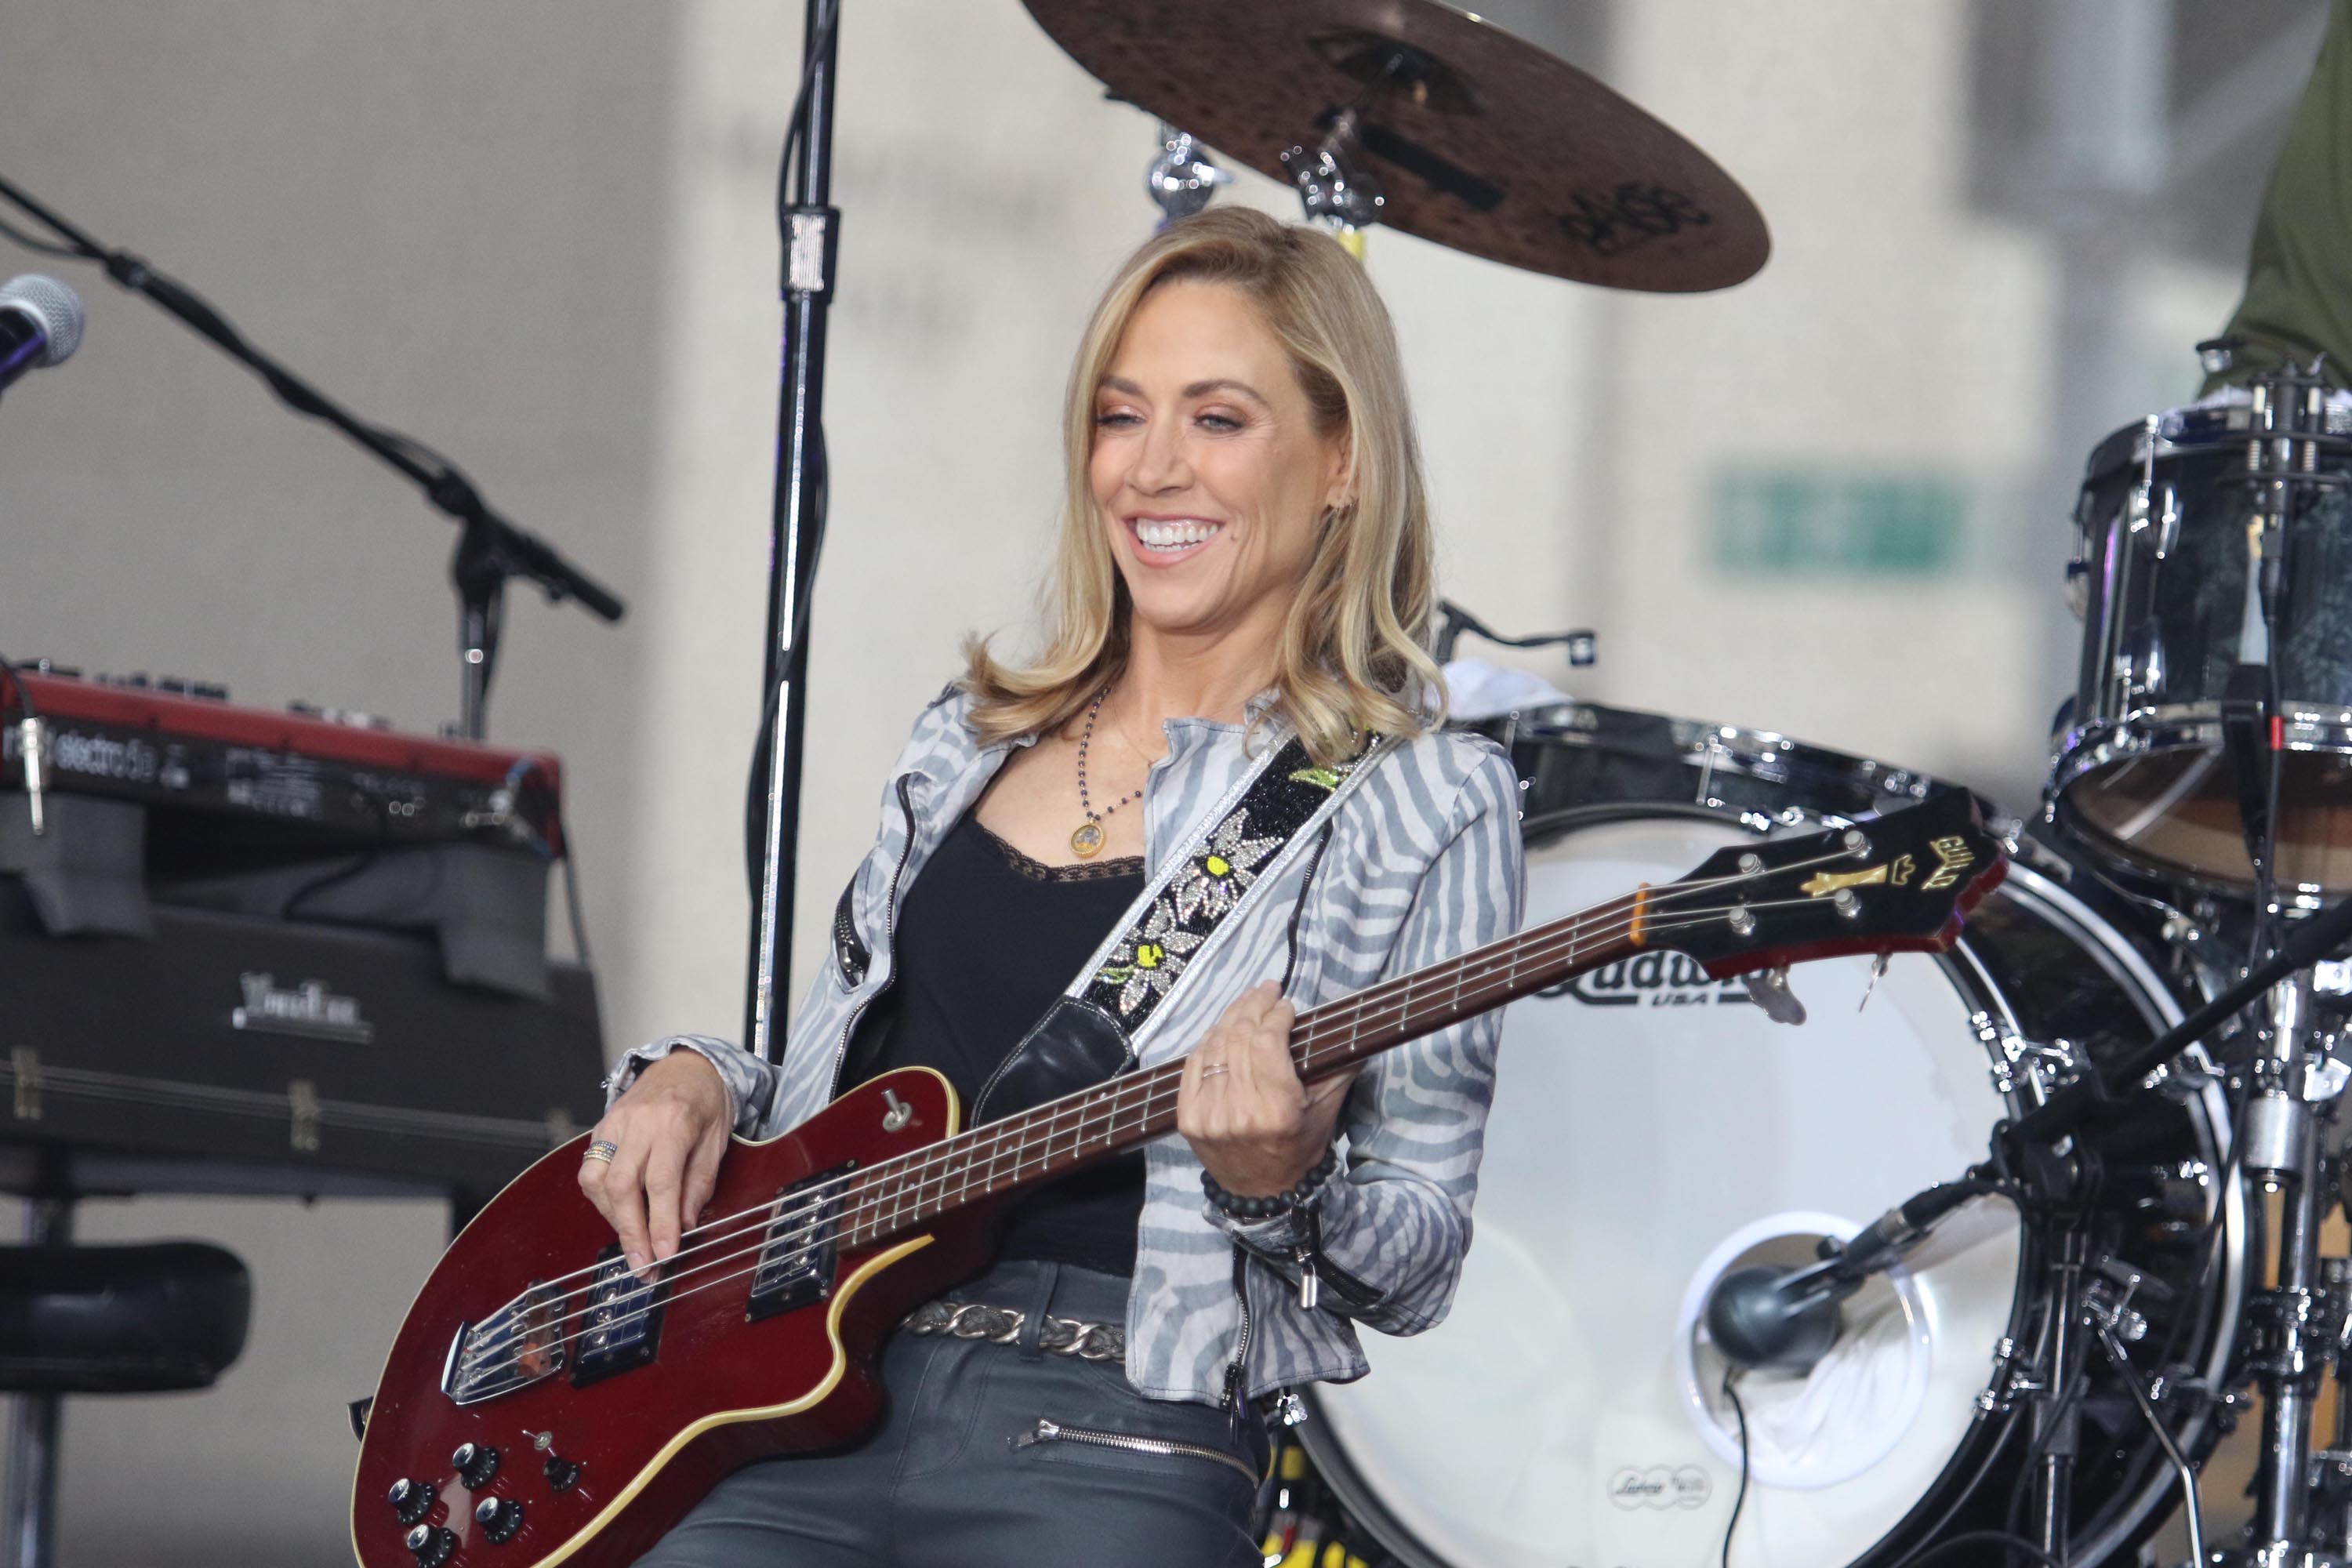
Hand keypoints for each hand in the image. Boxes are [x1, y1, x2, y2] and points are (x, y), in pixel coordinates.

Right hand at [578, 1049, 730, 1277]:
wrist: (684, 1065)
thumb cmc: (705, 1101)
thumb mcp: (718, 1140)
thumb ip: (700, 1183)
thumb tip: (685, 1224)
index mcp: (674, 1121)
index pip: (661, 1182)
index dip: (660, 1224)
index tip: (664, 1254)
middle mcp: (638, 1122)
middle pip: (622, 1186)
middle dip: (630, 1231)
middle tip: (642, 1263)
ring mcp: (614, 1123)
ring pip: (597, 1180)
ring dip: (613, 1218)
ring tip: (633, 1240)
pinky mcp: (600, 1128)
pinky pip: (591, 1171)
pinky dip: (603, 1199)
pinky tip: (620, 1213)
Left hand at [1176, 980, 1354, 1197]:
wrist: (1262, 1193)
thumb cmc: (1300, 1147)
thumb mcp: (1326, 1110)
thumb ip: (1338, 1068)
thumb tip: (1351, 1026)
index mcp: (1277, 1111)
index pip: (1267, 1042)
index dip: (1275, 1015)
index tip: (1286, 1006)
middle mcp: (1239, 1113)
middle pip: (1239, 1038)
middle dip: (1254, 1006)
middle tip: (1266, 990)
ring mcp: (1209, 1116)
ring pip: (1214, 1047)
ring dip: (1231, 1017)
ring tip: (1247, 1001)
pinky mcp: (1188, 1119)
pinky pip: (1193, 1066)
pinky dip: (1207, 1042)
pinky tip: (1222, 1028)